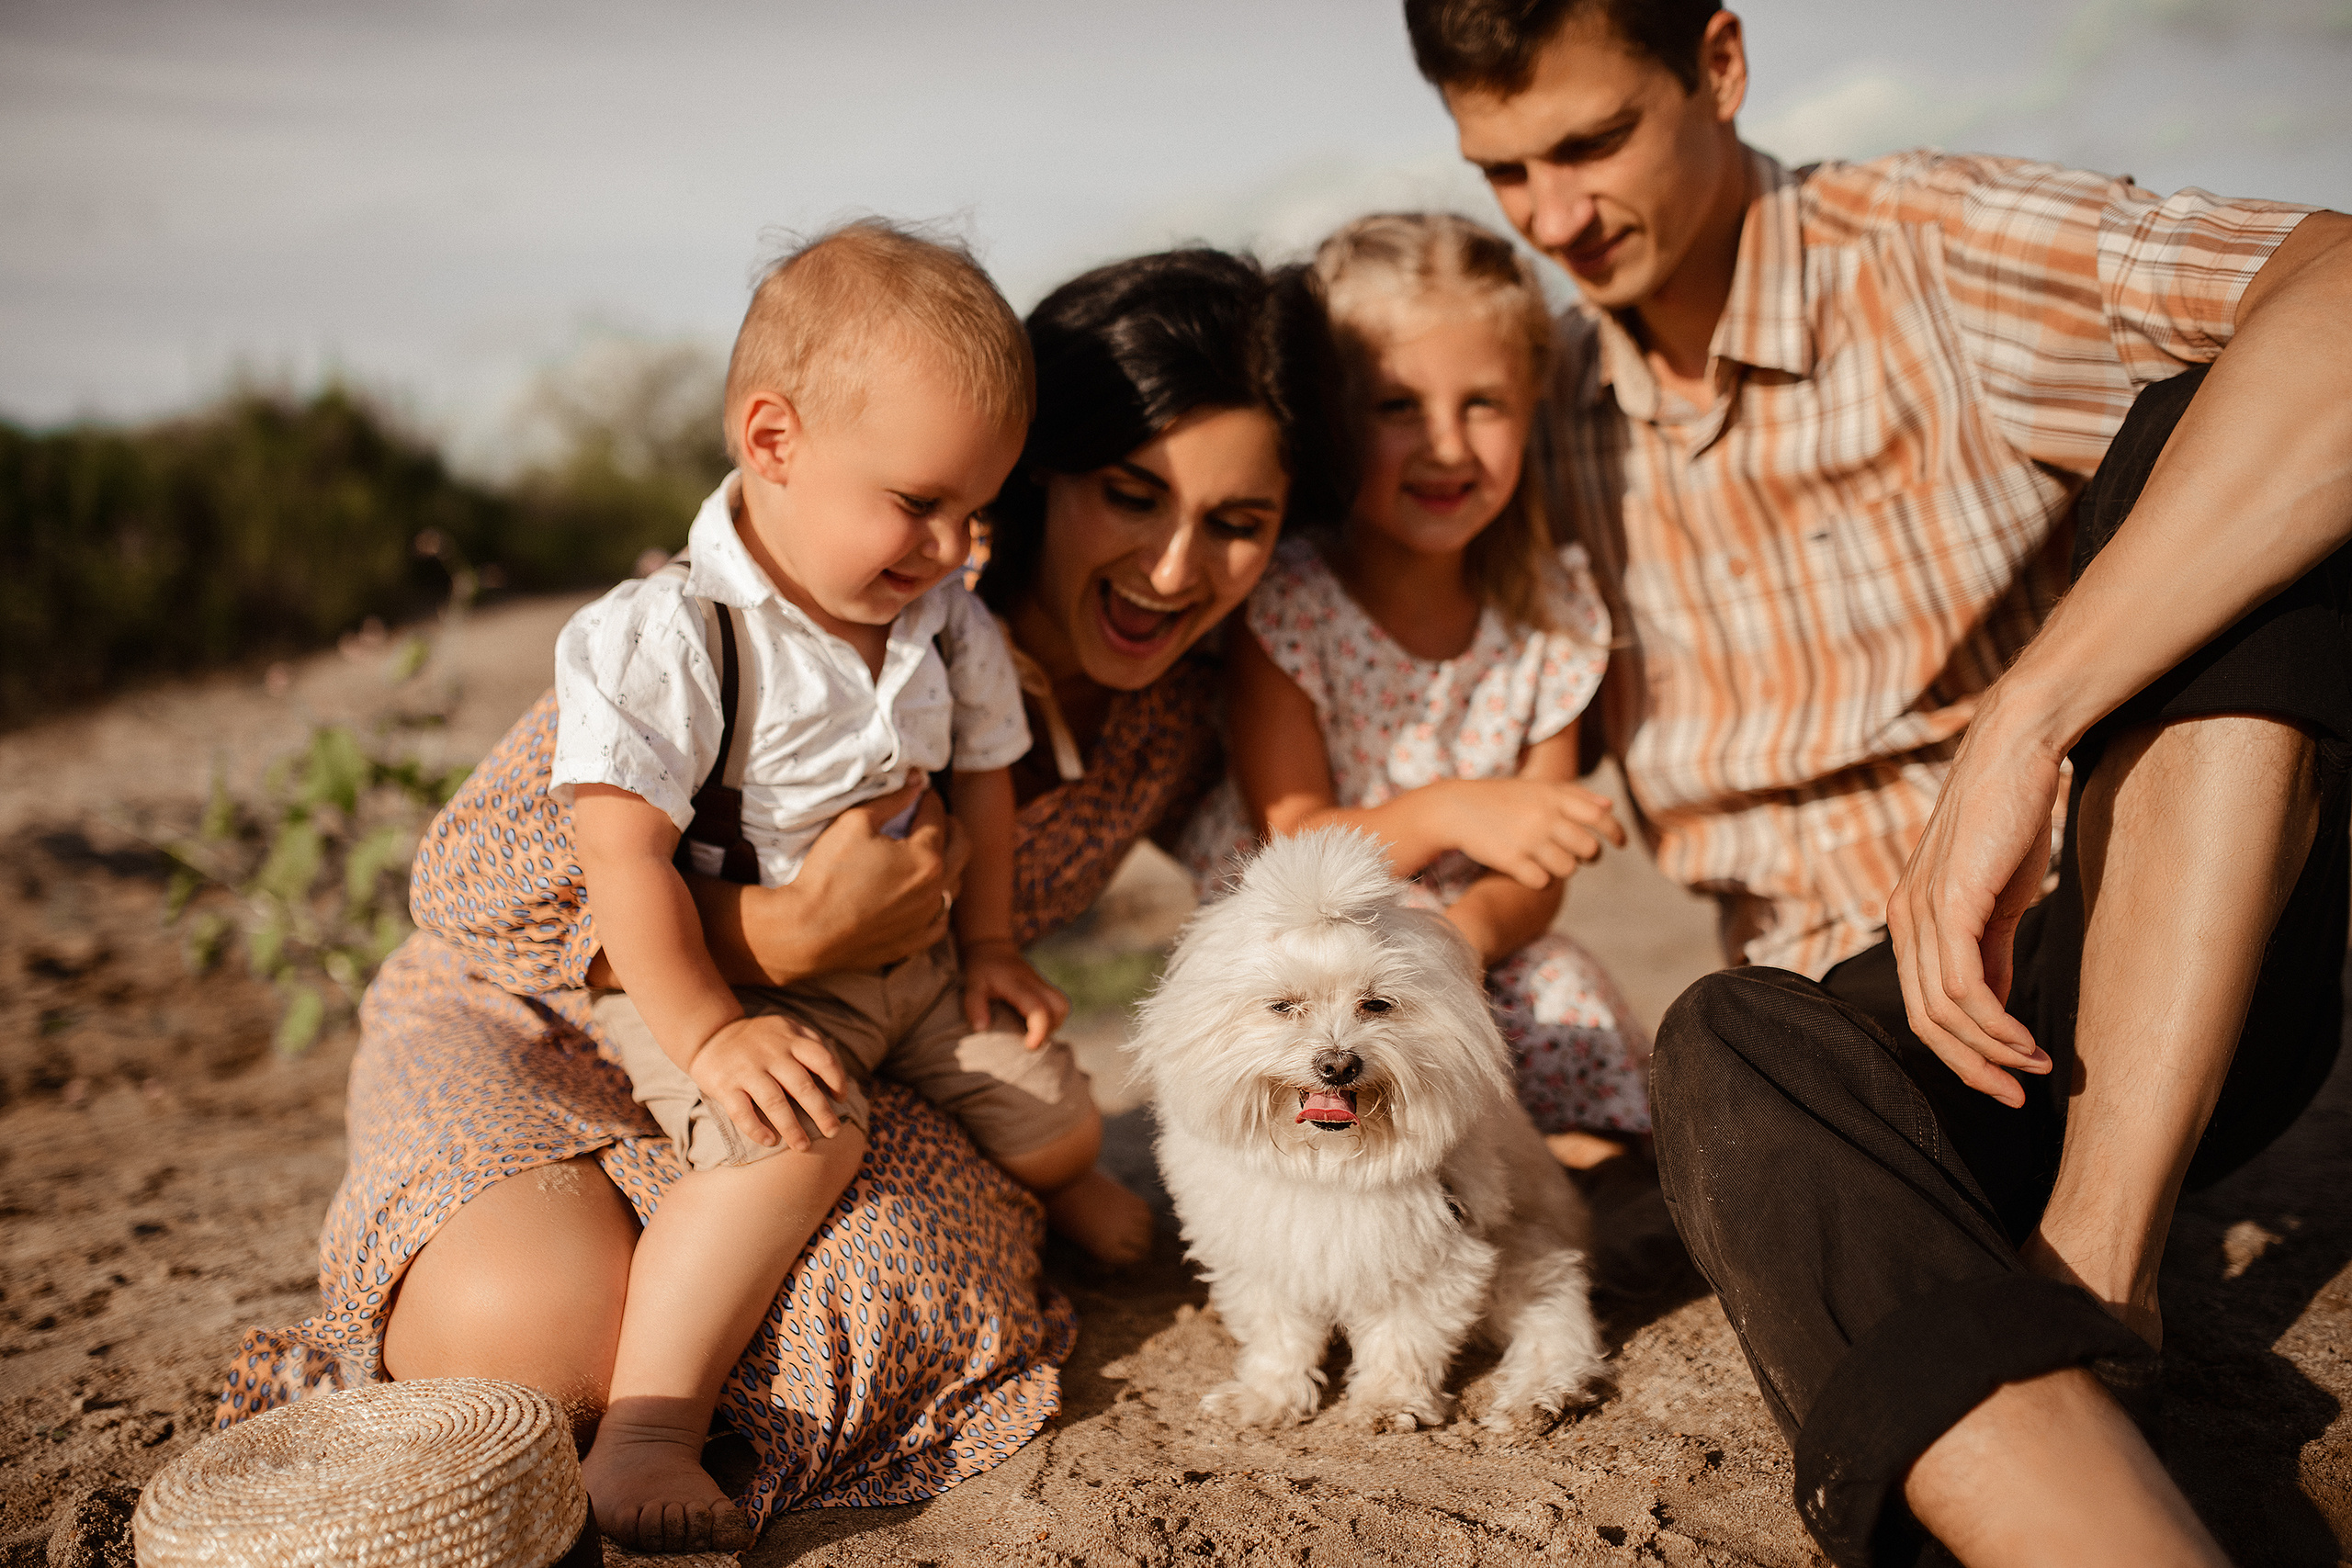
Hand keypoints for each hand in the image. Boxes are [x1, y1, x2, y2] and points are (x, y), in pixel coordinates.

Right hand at [687, 1014, 850, 1149]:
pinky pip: (742, 1112)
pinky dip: (756, 1129)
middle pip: (802, 1086)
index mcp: (790, 1039)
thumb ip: (811, 1045)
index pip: (822, 1059)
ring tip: (803, 1146)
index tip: (841, 1098)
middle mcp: (771, 1054)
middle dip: (821, 1112)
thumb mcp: (787, 1030)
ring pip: (774, 1102)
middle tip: (833, 1131)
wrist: (711, 1034)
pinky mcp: (724, 1085)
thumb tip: (837, 1077)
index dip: (837, 1079)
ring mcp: (747, 1070)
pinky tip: (770, 1142)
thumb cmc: (760, 1039)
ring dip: (792, 1128)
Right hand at [713, 779, 968, 983]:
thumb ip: (891, 800)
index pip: (937, 817)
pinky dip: (938, 902)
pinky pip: (941, 919)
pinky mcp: (915, 942)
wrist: (807, 932)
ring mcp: (927, 918)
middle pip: (961, 848)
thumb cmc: (828, 874)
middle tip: (937, 816)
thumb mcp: (855, 823)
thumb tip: (916, 781)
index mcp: (926, 857)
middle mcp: (936, 888)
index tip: (922, 791)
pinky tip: (927, 896)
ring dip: (949, 863)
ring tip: (934, 852)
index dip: (929, 799)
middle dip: (952, 826)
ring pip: (955, 884)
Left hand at [961, 939, 1068, 1048]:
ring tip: (1034, 1033)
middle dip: (1049, 1029)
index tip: (1030, 1046)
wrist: (992, 949)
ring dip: (1054, 1024)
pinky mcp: (1044, 987)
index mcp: (1018, 985)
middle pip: (1058, 1007)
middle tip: (1030, 1040)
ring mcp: (1042, 984)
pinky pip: (1058, 1004)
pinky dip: (1053, 1018)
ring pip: (1062, 1006)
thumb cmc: (981, 970)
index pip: (1038, 1008)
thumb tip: (982, 1029)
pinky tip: (1035, 1024)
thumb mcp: (972, 986)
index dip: (1039, 1030)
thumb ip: (975, 1006)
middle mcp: (1035, 984)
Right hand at [1441, 778, 1625, 889]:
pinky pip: (1542, 882)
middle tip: (1578, 856)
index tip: (1620, 843)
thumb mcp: (1536, 788)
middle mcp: (1544, 817)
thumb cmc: (1501, 798)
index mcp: (1553, 797)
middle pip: (1589, 849)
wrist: (1456, 808)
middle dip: (1588, 857)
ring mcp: (1527, 840)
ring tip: (1549, 861)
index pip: (1600, 817)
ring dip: (1563, 869)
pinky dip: (1539, 880)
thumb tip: (1610, 806)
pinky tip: (1528, 871)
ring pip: (1568, 869)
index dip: (1616, 832)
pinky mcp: (1510, 860)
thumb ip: (1575, 795)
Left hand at [1886, 706, 2058, 1106]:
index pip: (1922, 1009)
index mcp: (1910, 922)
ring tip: (2036, 1068)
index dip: (1961, 1053)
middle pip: (1924, 1023)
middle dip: (1972, 1067)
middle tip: (2017, 1095)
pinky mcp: (1948, 903)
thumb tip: (1994, 1006)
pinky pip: (1962, 987)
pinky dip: (1995, 1024)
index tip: (2006, 1079)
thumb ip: (1989, 953)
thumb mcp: (1997, 901)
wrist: (2016, 754)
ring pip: (1944, 1012)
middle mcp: (1903, 921)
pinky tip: (2027, 1041)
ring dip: (1993, 1051)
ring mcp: (1920, 913)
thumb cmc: (2009, 821)